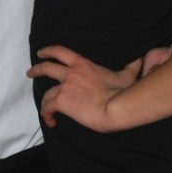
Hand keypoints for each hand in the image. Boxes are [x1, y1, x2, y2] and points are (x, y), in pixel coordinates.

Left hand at [27, 45, 141, 131]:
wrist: (116, 107)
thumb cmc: (122, 91)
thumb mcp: (126, 75)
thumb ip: (130, 66)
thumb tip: (141, 59)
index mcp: (83, 64)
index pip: (61, 51)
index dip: (49, 50)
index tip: (41, 52)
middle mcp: (71, 73)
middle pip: (46, 67)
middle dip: (36, 69)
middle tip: (30, 72)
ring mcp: (65, 87)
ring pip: (46, 92)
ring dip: (43, 101)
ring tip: (44, 108)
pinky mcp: (62, 101)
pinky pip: (48, 108)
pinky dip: (47, 115)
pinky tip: (52, 122)